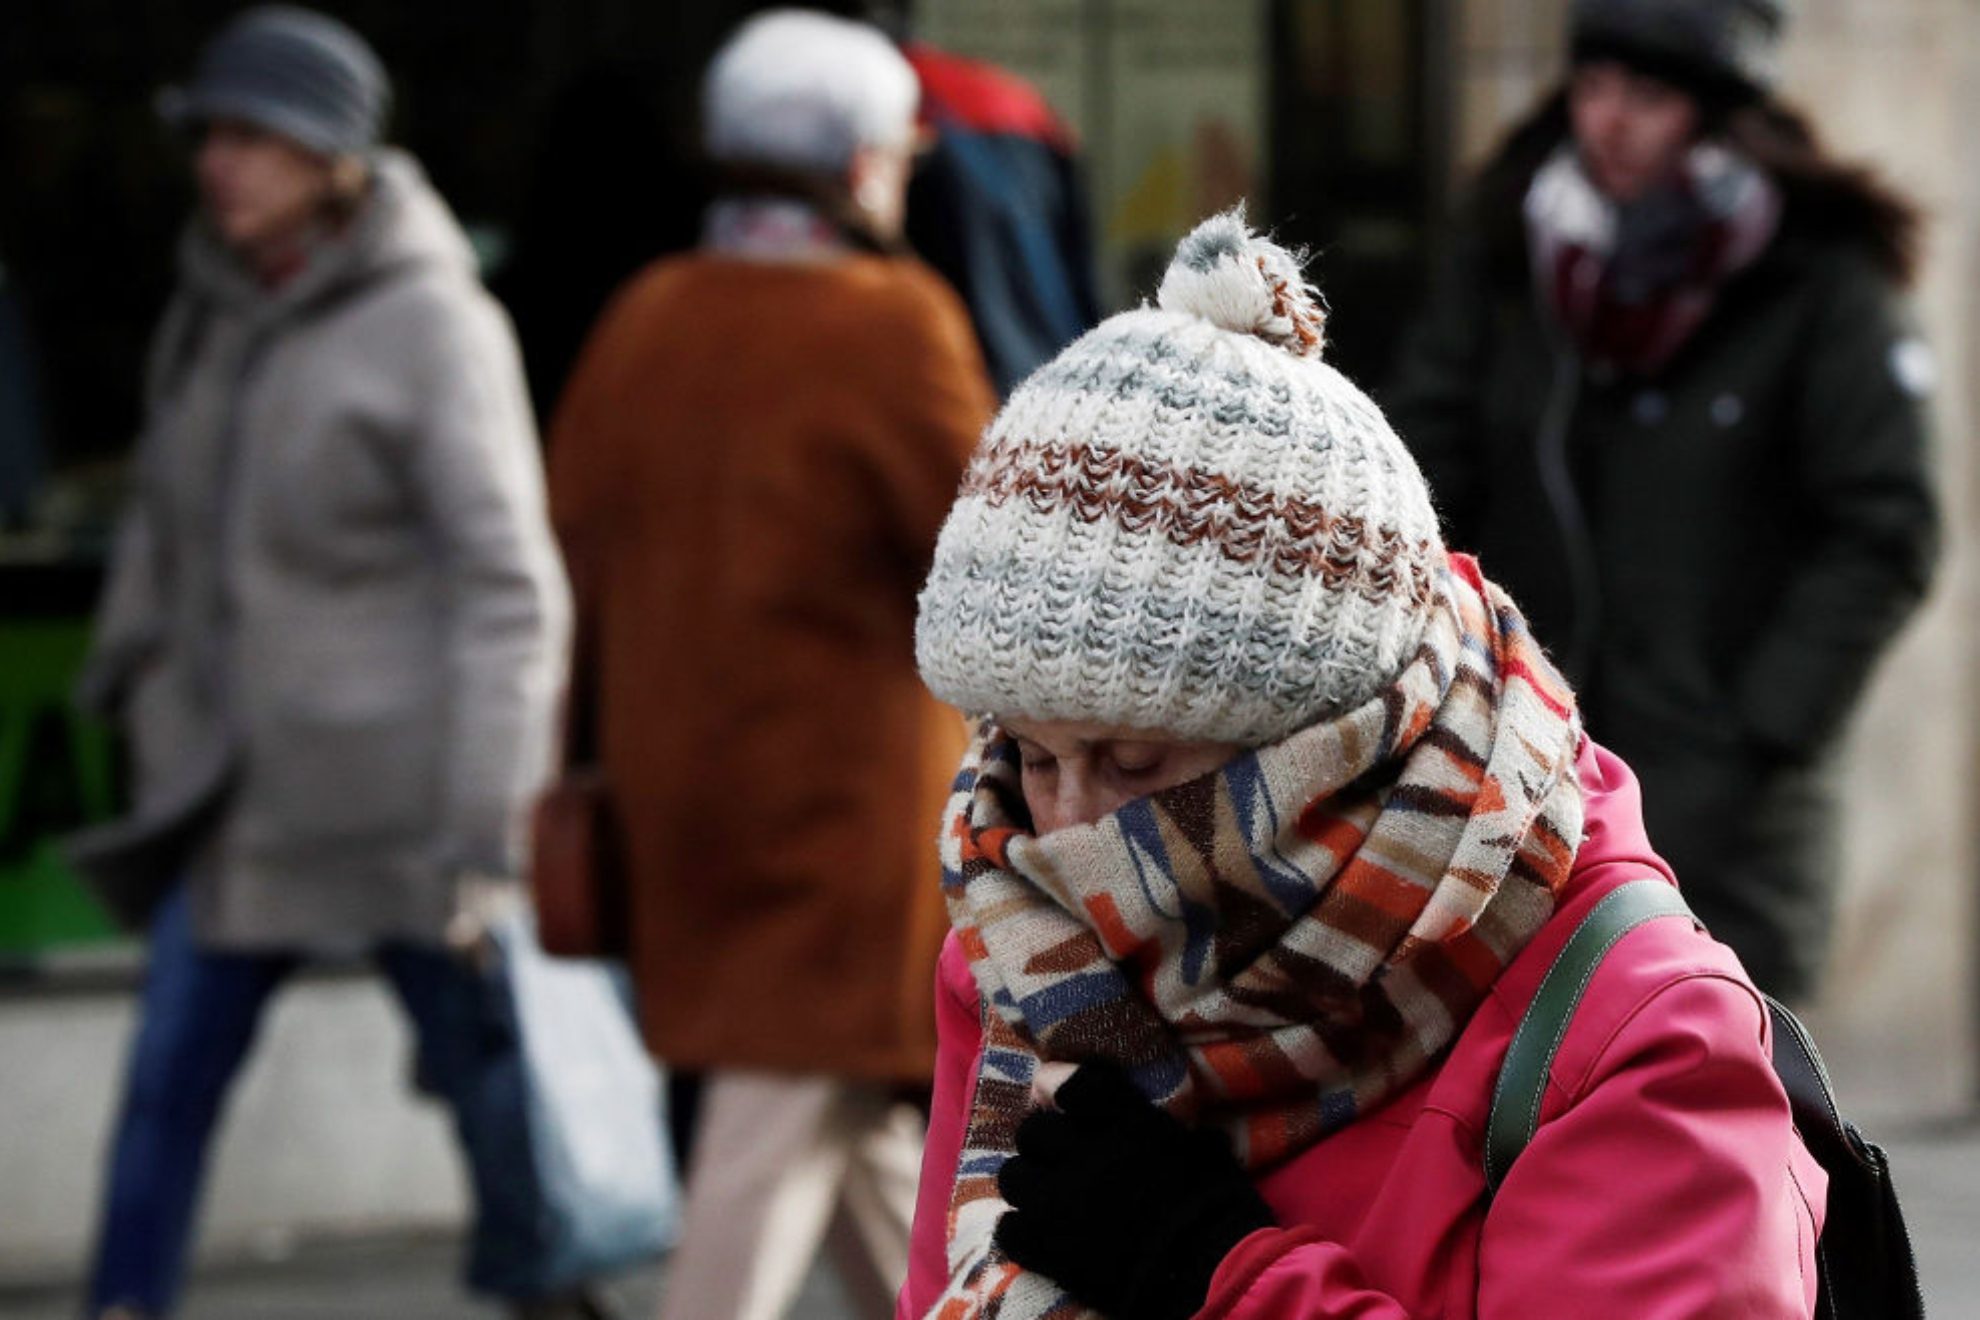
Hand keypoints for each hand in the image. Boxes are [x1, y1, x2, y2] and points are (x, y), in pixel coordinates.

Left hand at [994, 1061, 1273, 1319]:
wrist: (1206, 1276)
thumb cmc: (1215, 1211)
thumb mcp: (1203, 1150)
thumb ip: (1166, 1127)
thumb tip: (1147, 1118)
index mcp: (1127, 1124)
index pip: (1075, 1085)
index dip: (1059, 1085)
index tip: (1055, 1093)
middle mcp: (1084, 1154)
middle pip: (1032, 1131)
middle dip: (1042, 1145)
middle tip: (1057, 1163)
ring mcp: (1058, 1200)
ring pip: (1013, 1176)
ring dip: (1029, 1186)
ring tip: (1047, 1202)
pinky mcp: (1043, 1245)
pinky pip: (1008, 1227)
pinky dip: (1021, 1230)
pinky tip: (1041, 1238)